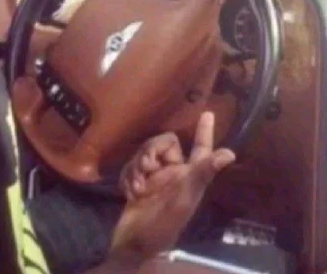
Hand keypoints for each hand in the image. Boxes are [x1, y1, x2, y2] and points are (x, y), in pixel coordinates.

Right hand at [112, 112, 234, 257]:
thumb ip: (203, 172)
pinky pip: (131, 167)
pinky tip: (128, 193)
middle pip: (162, 144)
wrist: (132, 245)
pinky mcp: (137, 184)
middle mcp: (173, 174)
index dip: (204, 132)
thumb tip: (231, 153)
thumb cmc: (162, 225)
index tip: (208, 113)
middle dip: (151, 152)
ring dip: (136, 168)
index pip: (200, 148)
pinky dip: (127, 177)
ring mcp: (154, 179)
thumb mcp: (184, 197)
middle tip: (146, 168)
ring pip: (144, 154)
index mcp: (188, 176)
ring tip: (136, 187)